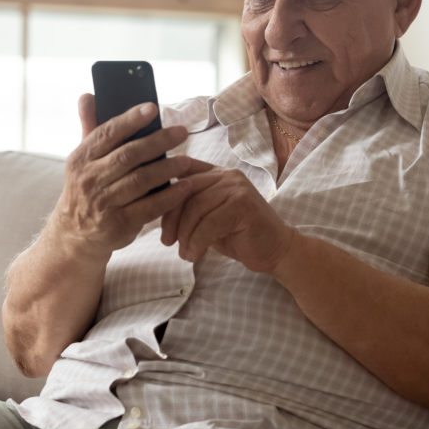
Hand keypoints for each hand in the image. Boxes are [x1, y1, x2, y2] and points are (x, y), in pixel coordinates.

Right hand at [47, 94, 194, 260]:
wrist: (74, 234)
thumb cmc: (86, 188)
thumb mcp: (82, 159)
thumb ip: (90, 127)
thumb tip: (87, 95)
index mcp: (81, 158)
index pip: (107, 133)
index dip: (130, 119)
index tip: (152, 108)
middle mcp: (90, 179)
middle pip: (129, 156)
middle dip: (158, 142)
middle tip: (181, 132)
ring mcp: (104, 203)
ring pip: (141, 181)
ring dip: (167, 169)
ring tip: (187, 160)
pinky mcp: (119, 224)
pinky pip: (149, 208)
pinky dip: (169, 197)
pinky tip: (185, 187)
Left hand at [160, 168, 298, 272]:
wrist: (275, 250)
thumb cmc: (240, 236)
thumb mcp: (209, 219)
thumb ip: (192, 208)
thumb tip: (157, 207)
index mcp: (217, 174)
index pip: (182, 173)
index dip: (165, 193)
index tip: (153, 215)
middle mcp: (227, 175)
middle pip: (185, 191)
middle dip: (171, 218)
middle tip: (166, 241)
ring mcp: (237, 188)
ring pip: (196, 208)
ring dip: (185, 235)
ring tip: (184, 253)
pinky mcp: (243, 205)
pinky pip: (209, 224)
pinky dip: (197, 242)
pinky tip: (195, 255)